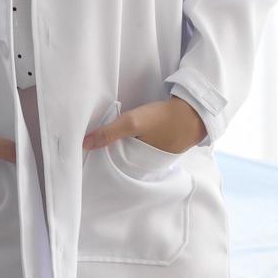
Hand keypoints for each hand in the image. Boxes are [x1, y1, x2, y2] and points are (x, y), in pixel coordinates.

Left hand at [81, 96, 206, 154]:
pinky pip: (143, 145)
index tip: (87, 153)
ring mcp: (156, 155)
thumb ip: (109, 133)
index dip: (101, 159)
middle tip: (94, 144)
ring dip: (123, 145)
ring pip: (133, 152)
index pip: (114, 166)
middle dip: (110, 153)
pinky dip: (135, 140)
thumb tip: (84, 144)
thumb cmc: (163, 119)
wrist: (193, 111)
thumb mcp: (132, 123)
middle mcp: (147, 165)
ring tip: (109, 137)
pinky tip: (131, 133)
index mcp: (139, 165)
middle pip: (122, 160)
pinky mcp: (162, 144)